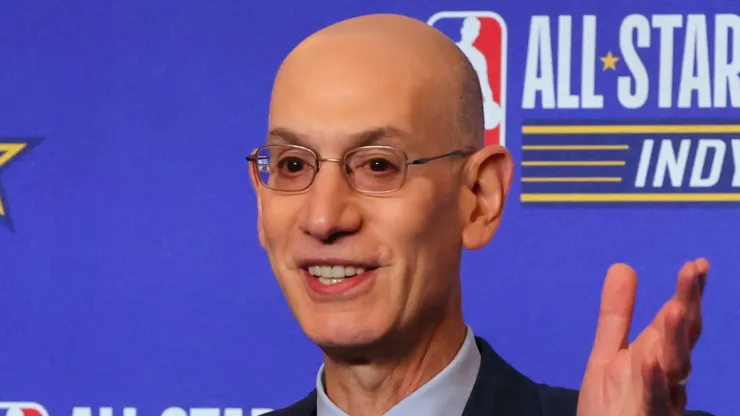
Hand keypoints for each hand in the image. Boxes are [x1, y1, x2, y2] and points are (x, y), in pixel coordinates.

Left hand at [577, 259, 708, 415]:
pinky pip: (654, 401)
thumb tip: (623, 266)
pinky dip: (653, 381)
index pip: (678, 321)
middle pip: (682, 339)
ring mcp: (661, 400)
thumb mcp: (608, 355)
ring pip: (676, 368)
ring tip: (676, 307)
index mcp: (657, 357)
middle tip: (692, 272)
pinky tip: (649, 359)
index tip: (696, 264)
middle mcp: (667, 377)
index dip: (688, 293)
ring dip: (677, 338)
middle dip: (688, 305)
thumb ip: (616, 316)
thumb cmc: (611, 408)